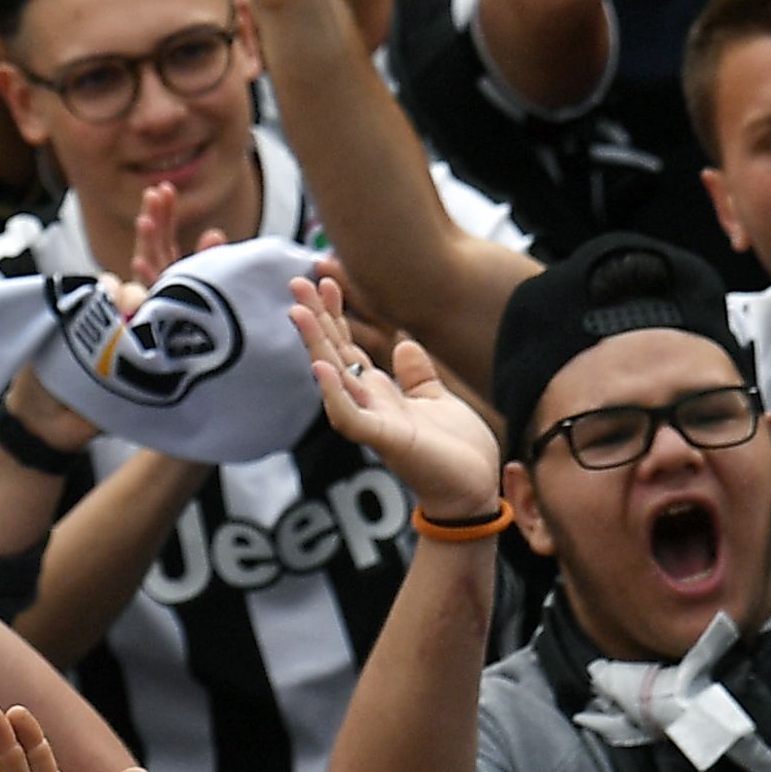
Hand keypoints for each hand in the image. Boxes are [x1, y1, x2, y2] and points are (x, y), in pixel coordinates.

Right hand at [293, 270, 500, 528]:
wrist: (474, 493)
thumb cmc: (456, 452)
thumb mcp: (437, 400)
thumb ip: (417, 375)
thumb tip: (405, 343)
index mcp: (381, 393)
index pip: (349, 346)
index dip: (337, 313)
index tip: (326, 278)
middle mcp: (369, 404)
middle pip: (333, 354)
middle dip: (316, 319)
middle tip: (296, 283)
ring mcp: (373, 422)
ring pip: (334, 379)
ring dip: (315, 346)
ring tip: (298, 313)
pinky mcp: (384, 441)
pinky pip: (350, 417)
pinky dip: (335, 393)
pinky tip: (322, 368)